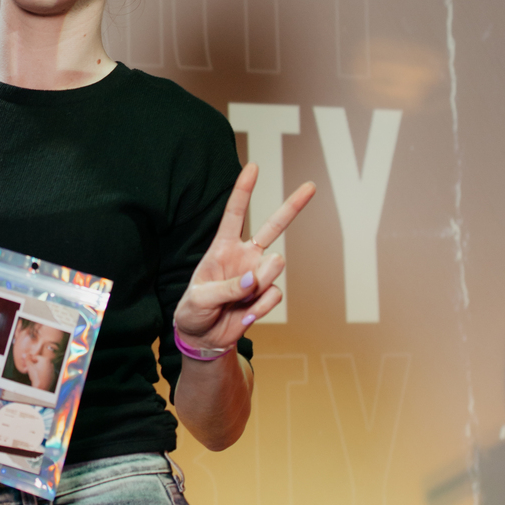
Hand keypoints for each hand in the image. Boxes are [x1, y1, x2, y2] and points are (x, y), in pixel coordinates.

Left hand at [173, 164, 316, 351]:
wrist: (203, 337)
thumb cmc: (193, 311)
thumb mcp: (200, 298)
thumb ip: (228, 287)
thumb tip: (256, 279)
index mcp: (222, 248)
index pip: (235, 214)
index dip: (244, 190)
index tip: (253, 166)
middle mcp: (245, 256)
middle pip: (273, 226)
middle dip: (293, 206)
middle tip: (311, 186)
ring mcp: (258, 275)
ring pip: (275, 268)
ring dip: (259, 284)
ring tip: (240, 300)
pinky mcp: (266, 295)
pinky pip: (272, 296)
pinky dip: (258, 308)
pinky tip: (243, 314)